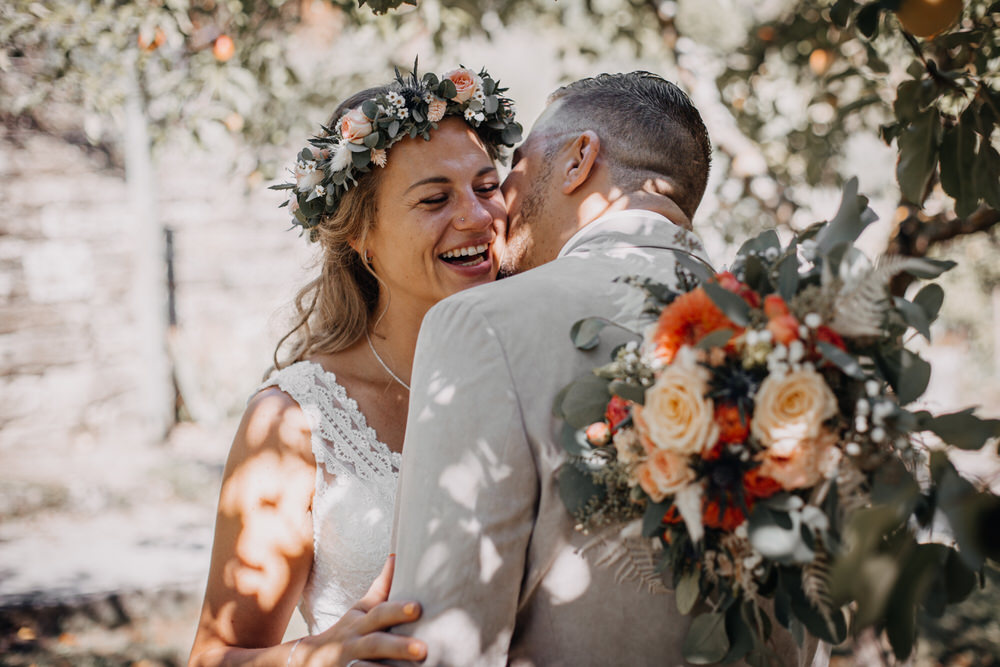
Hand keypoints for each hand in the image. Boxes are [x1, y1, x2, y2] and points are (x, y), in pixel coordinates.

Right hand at [296, 555, 426, 665]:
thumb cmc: (346, 633)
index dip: (398, 610)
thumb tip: (396, 557)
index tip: (417, 608)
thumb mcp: (359, 611)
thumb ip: (380, 589)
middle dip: (399, 646)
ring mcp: (349, 664)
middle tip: (423, 649)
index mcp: (362, 623)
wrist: (308, 661)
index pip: (380, 614)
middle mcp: (354, 644)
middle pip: (377, 644)